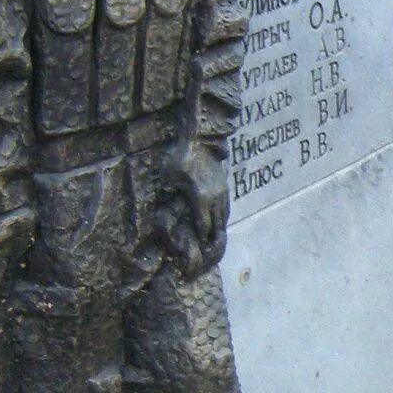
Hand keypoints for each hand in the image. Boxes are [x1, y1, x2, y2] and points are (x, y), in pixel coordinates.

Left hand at [158, 146, 226, 272]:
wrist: (199, 140)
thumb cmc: (180, 157)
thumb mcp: (169, 177)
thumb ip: (169, 195)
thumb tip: (166, 210)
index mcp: (200, 198)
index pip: (204, 226)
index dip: (200, 240)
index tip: (197, 250)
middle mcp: (214, 198)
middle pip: (218, 225)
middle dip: (213, 239)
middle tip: (208, 252)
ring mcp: (222, 192)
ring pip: (224, 216)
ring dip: (219, 228)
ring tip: (214, 241)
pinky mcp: (224, 185)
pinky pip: (225, 207)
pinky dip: (222, 217)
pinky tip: (217, 221)